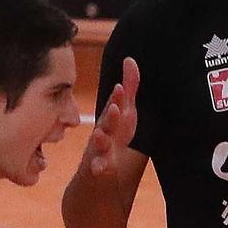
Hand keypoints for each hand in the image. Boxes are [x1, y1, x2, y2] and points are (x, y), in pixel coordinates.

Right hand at [86, 58, 138, 175]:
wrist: (97, 167)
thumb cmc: (114, 134)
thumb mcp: (126, 112)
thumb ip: (129, 88)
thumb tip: (130, 59)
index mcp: (111, 117)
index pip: (115, 105)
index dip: (118, 97)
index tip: (121, 87)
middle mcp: (104, 130)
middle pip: (107, 122)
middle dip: (111, 115)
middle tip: (116, 107)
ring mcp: (100, 148)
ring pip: (99, 144)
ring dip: (100, 139)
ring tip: (100, 134)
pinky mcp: (100, 166)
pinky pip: (98, 167)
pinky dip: (98, 167)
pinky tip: (100, 168)